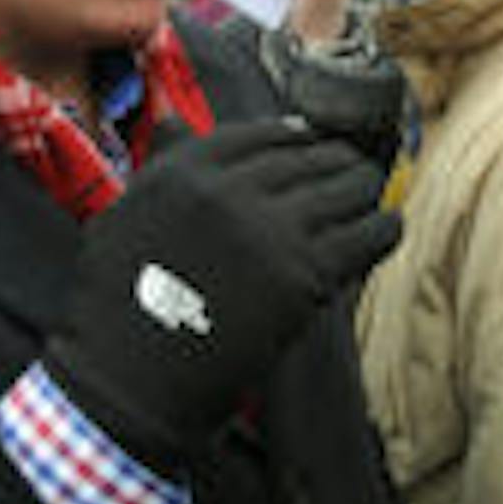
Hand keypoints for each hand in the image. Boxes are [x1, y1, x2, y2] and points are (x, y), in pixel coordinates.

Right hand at [47, 118, 399, 462]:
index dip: (299, 137)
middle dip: (337, 162)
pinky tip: (387, 229)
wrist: (126, 383)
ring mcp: (269, 232)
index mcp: (185, 171)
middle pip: (312, 156)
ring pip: (347, 185)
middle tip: (353, 173)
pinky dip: (384, 228)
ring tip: (371, 197)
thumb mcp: (123, 213)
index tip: (313, 143)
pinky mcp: (303, 276)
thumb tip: (174, 119)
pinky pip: (367, 234)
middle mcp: (230, 191)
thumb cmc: (115, 307)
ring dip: (365, 189)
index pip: (265, 134)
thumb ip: (160, 164)